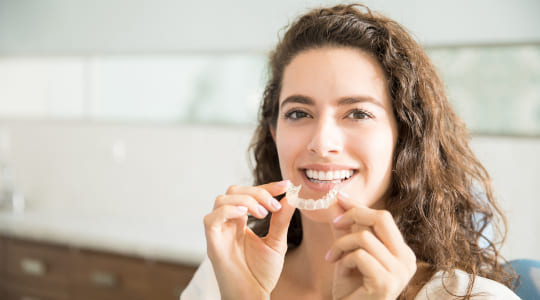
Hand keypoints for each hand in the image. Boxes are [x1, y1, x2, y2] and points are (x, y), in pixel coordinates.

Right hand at [203, 180, 295, 298]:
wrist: (253, 297)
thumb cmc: (261, 274)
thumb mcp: (276, 242)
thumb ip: (281, 220)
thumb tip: (291, 197)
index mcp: (240, 222)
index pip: (249, 194)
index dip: (266, 187)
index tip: (286, 185)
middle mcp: (227, 224)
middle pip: (233, 191)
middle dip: (257, 192)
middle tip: (274, 206)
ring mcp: (219, 232)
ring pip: (221, 199)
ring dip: (246, 200)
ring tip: (263, 213)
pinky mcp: (212, 244)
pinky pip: (211, 219)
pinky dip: (228, 211)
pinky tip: (245, 215)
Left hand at [327, 194, 416, 299]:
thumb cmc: (351, 289)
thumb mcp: (348, 253)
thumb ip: (345, 229)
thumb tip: (337, 200)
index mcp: (402, 251)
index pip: (383, 218)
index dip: (359, 206)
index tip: (339, 197)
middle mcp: (407, 260)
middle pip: (382, 218)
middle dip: (354, 214)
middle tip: (335, 223)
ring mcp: (400, 272)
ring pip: (365, 237)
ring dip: (341, 245)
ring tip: (333, 258)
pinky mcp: (386, 283)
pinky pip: (359, 255)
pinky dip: (344, 260)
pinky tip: (340, 272)